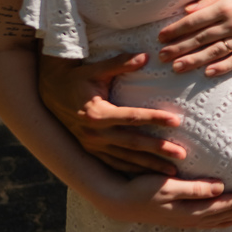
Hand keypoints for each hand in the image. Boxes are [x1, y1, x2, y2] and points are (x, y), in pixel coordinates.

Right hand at [38, 53, 185, 175]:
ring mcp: (92, 145)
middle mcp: (94, 133)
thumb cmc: (77, 78)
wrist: (49, 93)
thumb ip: (120, 63)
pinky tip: (149, 174)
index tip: (176, 121)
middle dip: (158, 150)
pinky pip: (114, 164)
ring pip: (126, 158)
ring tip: (173, 171)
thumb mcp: (96, 69)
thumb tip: (146, 56)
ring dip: (149, 165)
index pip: (132, 117)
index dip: (155, 118)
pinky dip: (132, 170)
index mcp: (97, 113)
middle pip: (133, 143)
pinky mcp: (90, 151)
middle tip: (182, 154)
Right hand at [100, 174, 231, 227]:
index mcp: (192, 208)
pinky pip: (210, 221)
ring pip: (221, 218)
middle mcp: (193, 217)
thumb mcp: (168, 185)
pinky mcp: (181, 218)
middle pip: (228, 212)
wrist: (119, 201)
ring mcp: (187, 220)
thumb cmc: (142, 188)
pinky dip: (225, 219)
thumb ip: (195, 188)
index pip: (226, 204)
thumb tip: (221, 188)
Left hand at [157, 0, 231, 76]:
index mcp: (227, 6)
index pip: (194, 21)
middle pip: (201, 38)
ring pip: (216, 51)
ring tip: (177, 68)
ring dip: (194, 60)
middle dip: (179, 48)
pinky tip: (209, 73)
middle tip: (161, 57)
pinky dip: (223, 66)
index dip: (176, 30)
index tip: (161, 37)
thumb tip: (187, 11)